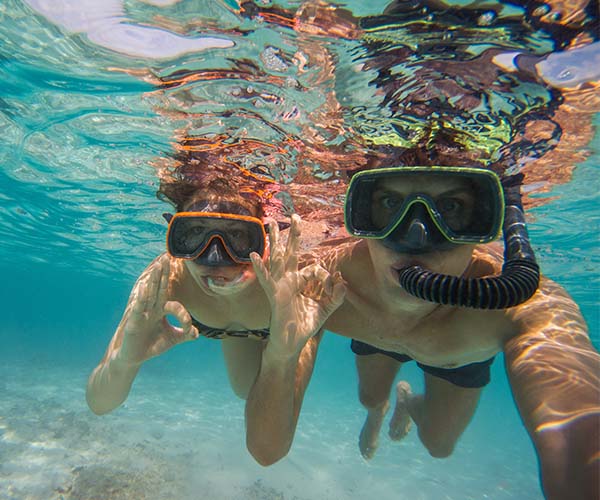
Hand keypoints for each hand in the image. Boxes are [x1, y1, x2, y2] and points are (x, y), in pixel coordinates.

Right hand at [118, 254, 198, 364]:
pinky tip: (145, 286)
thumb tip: (196, 333)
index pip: (175, 304)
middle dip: (164, 273)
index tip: (188, 329)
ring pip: (150, 293)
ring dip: (154, 279)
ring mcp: (142, 313)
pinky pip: (138, 307)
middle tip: (167, 257)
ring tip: (158, 265)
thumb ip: (184, 334)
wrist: (133, 358)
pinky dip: (141, 298)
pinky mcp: (134, 321)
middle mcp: (151, 308)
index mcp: (160, 310)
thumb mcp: (171, 339)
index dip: (183, 315)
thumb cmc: (151, 346)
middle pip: (159, 287)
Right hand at [251, 215, 345, 360]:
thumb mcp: (326, 309)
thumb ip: (336, 295)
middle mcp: (288, 280)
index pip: (314, 268)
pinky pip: (266, 280)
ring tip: (271, 222)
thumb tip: (343, 280)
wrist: (292, 343)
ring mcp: (280, 285)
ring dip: (274, 240)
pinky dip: (259, 268)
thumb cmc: (304, 325)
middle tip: (295, 215)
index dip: (327, 275)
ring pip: (277, 258)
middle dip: (293, 234)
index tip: (335, 284)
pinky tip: (254, 255)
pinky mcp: (274, 295)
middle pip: (291, 252)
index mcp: (299, 281)